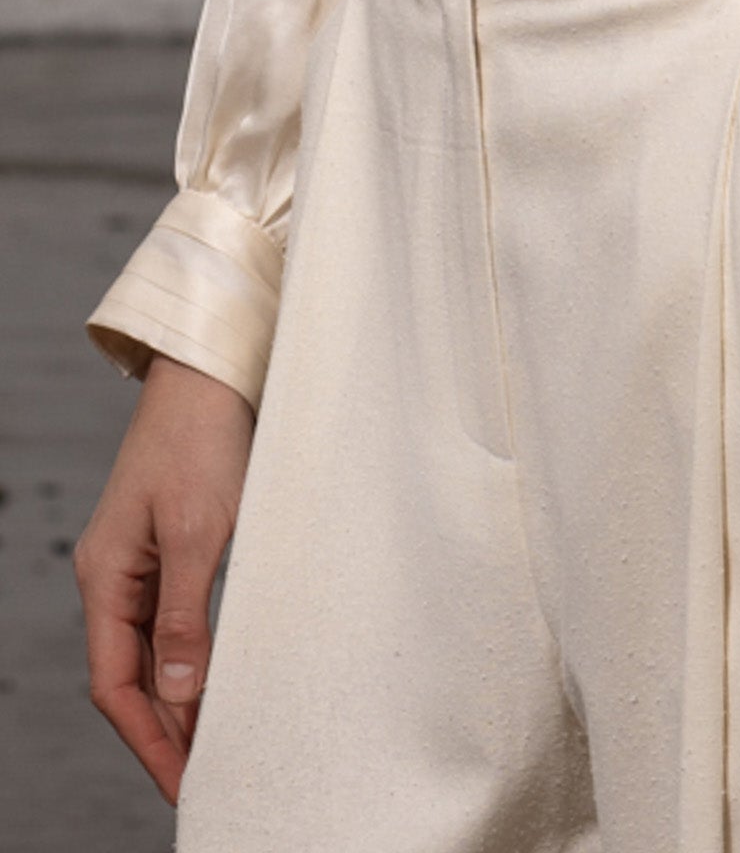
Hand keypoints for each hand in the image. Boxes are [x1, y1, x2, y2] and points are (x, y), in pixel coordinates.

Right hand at [73, 354, 254, 804]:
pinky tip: (219, 680)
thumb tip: (180, 694)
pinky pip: (173, 620)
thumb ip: (185, 614)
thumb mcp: (197, 531)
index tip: (184, 784)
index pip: (115, 684)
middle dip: (163, 732)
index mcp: (105, 576)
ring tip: (214, 745)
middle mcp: (114, 575)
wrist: (212, 370)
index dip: (149, 738)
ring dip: (179, 699)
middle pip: (130, 676)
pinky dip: (193, 657)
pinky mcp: (171, 542)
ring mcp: (140, 559)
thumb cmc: (202, 439)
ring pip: (152, 651)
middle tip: (203, 779)